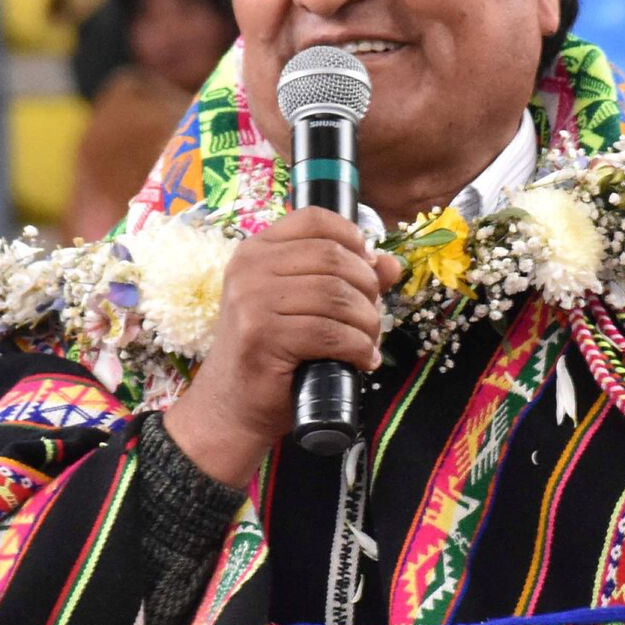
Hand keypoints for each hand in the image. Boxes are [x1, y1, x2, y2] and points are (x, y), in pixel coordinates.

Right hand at [160, 208, 399, 486]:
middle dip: (367, 288)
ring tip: (368, 342)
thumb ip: (346, 279)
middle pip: (333, 258)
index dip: (352, 237)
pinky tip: (363, 360)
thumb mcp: (305, 306)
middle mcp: (249, 268)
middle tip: (372, 317)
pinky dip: (358, 348)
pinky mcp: (262, 336)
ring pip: (336, 296)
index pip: (314, 219)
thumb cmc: (272, 353)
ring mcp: (251, 301)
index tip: (368, 266)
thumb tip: (392, 265)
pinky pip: (330, 333)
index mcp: (256, 250)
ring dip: (366, 322)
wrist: (232, 405)